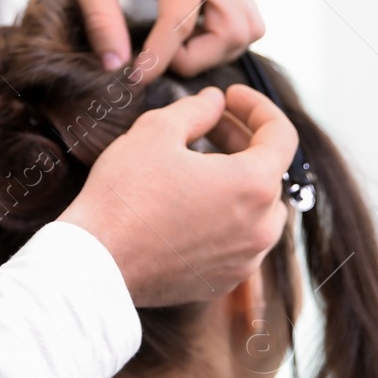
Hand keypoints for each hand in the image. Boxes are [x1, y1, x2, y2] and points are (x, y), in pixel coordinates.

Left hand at [36, 0, 263, 78]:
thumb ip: (102, 21)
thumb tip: (116, 69)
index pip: (185, 17)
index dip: (160, 56)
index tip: (133, 79)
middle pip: (234, 27)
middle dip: (197, 57)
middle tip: (153, 63)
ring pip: (245, 27)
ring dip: (212, 51)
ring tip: (166, 51)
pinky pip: (237, 19)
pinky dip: (215, 40)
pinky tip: (177, 41)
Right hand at [58, 85, 296, 306]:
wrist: (96, 263)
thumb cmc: (125, 196)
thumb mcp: (156, 131)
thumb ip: (196, 109)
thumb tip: (215, 102)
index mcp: (253, 186)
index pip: (281, 135)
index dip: (257, 107)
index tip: (230, 97)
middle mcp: (261, 228)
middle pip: (269, 172)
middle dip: (243, 140)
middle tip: (210, 123)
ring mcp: (244, 260)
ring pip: (258, 210)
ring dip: (237, 180)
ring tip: (200, 163)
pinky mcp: (222, 281)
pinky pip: (238, 241)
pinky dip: (225, 216)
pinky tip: (191, 203)